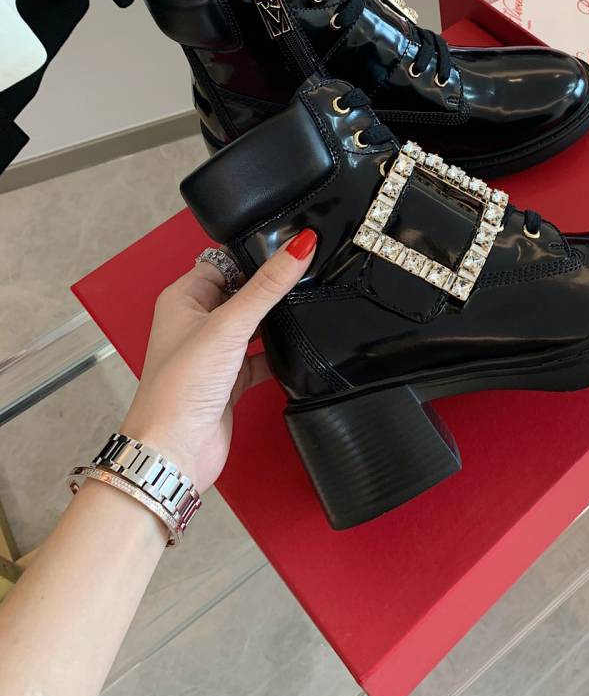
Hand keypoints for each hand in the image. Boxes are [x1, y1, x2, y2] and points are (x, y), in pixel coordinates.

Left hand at [120, 230, 316, 491]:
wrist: (175, 451)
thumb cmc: (179, 388)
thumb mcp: (229, 325)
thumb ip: (267, 286)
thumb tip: (299, 246)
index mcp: (183, 299)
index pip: (223, 262)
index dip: (253, 253)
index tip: (291, 244)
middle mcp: (196, 323)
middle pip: (241, 292)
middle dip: (269, 288)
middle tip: (307, 273)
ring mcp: (214, 353)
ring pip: (253, 325)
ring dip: (275, 321)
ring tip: (307, 306)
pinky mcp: (230, 380)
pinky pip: (260, 358)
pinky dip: (277, 355)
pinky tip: (297, 349)